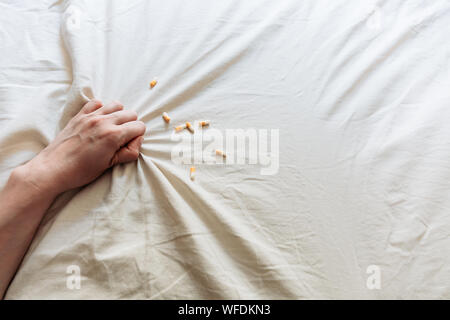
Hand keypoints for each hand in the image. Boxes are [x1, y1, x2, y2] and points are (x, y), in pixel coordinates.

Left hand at [16, 100, 145, 195]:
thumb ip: (128, 152)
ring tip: (113, 128)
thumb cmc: (81, 171)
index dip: (138, 137)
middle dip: (131, 125)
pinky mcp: (80, 116)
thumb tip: (137, 140)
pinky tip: (99, 121)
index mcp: (113, 136)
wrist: (53, 169)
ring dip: (119, 115)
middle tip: (122, 139)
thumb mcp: (109, 165)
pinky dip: (102, 109)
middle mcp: (103, 122)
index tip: (129, 145)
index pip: (139, 126)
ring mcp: (90, 117)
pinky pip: (97, 102)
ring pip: (116, 105)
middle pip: (131, 113)